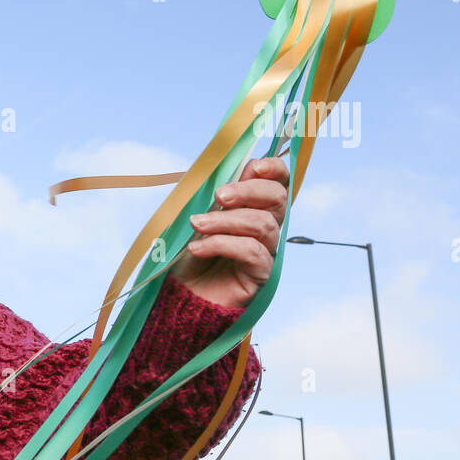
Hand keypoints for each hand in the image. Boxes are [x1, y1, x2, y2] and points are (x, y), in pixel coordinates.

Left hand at [169, 156, 289, 309]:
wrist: (181, 294)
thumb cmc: (191, 252)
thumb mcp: (200, 216)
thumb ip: (220, 196)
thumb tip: (239, 169)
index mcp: (255, 208)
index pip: (279, 183)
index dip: (275, 170)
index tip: (256, 166)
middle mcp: (266, 228)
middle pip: (277, 200)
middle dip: (248, 191)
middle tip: (220, 195)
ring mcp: (266, 251)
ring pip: (263, 224)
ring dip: (226, 220)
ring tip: (197, 225)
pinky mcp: (260, 274)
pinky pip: (252, 252)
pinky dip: (221, 244)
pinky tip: (197, 249)